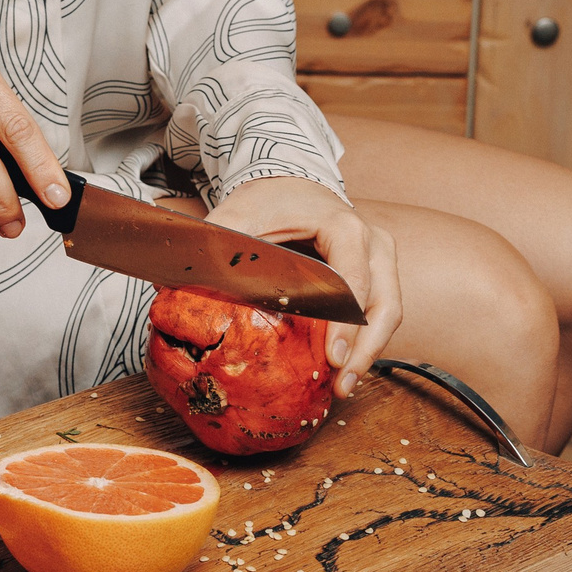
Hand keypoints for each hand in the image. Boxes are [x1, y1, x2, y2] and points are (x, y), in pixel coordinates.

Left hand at [202, 176, 401, 394]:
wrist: (292, 185)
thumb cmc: (269, 200)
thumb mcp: (241, 213)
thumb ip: (219, 241)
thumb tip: (183, 277)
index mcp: (344, 227)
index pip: (353, 280)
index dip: (344, 322)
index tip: (332, 357)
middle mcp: (372, 242)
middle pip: (383, 303)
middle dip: (364, 348)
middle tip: (340, 384)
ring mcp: (379, 259)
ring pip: (388, 311)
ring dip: (368, 352)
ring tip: (342, 386)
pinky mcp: (378, 274)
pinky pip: (380, 312)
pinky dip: (365, 342)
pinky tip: (342, 368)